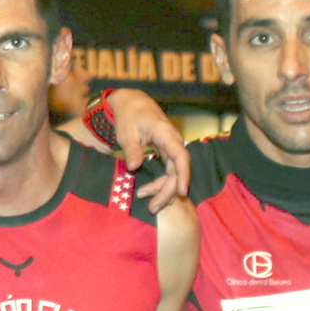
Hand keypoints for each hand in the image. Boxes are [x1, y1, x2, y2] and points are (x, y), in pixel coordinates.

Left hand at [103, 89, 188, 211]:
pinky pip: (169, 170)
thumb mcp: (126, 131)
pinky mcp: (166, 152)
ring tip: (149, 203)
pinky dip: (161, 183)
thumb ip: (131, 149)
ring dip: (164, 189)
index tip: (182, 191)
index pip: (181, 156)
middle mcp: (172, 141)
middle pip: (178, 170)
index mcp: (165, 134)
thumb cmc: (129, 115)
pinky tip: (150, 192)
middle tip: (153, 207)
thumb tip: (134, 167)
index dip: (183, 174)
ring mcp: (170, 147)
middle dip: (168, 190)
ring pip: (174, 173)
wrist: (131, 103)